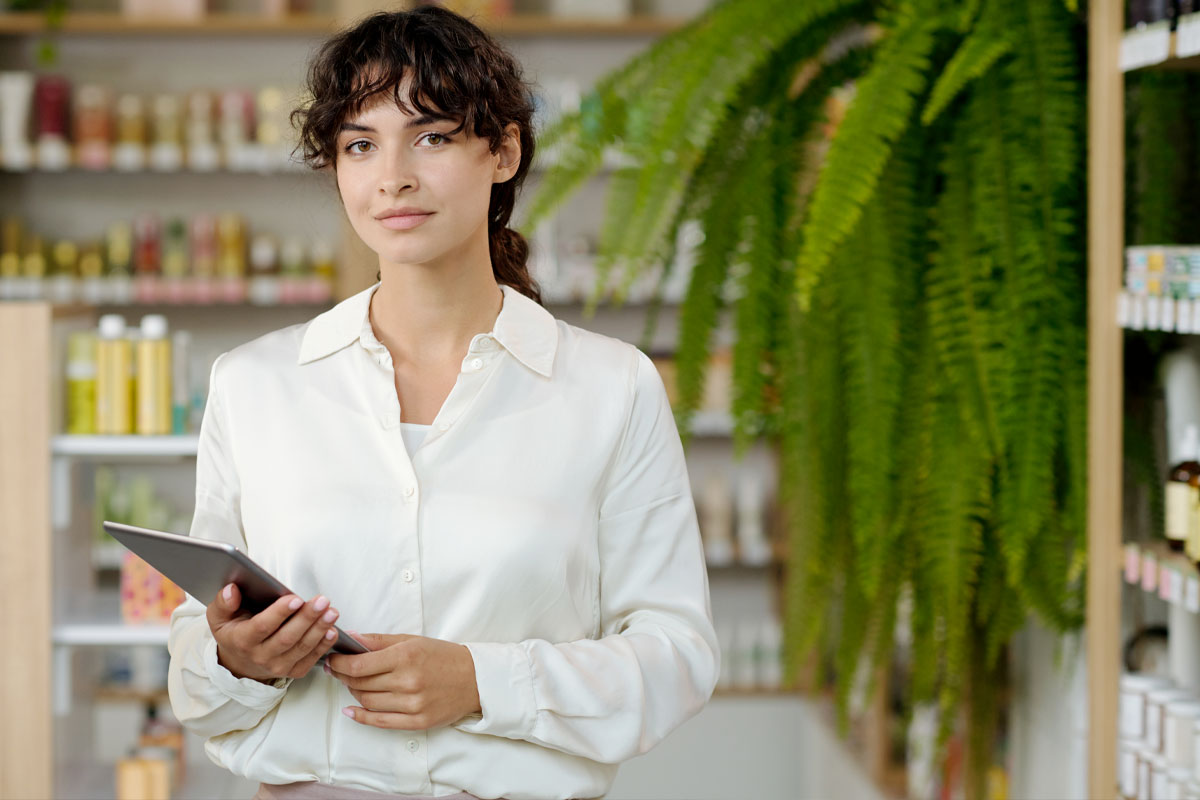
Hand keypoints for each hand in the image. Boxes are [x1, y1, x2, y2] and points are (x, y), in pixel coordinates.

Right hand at [207, 582, 341, 683]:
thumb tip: (231, 590)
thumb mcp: (219, 617)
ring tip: (331, 612)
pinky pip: (311, 658)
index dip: (280, 613)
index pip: (263, 626)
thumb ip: (223, 602)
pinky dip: (324, 645)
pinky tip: (332, 630)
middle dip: (306, 618)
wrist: (240, 663)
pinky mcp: (293, 671)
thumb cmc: (234, 633)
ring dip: (319, 629)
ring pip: (302, 647)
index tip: (296, 598)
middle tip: (322, 601)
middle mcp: (260, 656)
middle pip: (287, 637)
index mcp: (242, 640)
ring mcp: (278, 666)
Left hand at [325, 632, 480, 729]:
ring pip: (367, 702)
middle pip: (360, 684)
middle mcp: (408, 681)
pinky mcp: (416, 721)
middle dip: (343, 677)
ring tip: (352, 684)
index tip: (332, 660)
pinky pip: (380, 722)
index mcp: (405, 656)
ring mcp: (412, 704)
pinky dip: (361, 717)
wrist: (475, 679)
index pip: (359, 665)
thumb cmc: (443, 656)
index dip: (339, 664)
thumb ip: (379, 641)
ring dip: (353, 693)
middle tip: (338, 670)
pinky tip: (351, 711)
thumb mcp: (412, 640)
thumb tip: (351, 638)